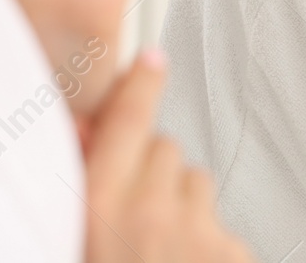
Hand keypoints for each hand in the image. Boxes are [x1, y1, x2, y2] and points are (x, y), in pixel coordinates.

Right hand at [86, 52, 252, 262]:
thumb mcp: (74, 236)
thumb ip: (80, 182)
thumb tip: (83, 133)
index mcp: (101, 206)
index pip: (128, 119)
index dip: (140, 84)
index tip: (150, 61)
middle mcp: (152, 211)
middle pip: (164, 147)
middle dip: (149, 167)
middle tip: (132, 214)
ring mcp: (197, 230)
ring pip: (195, 181)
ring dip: (180, 202)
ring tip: (158, 247)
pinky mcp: (231, 250)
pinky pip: (219, 221)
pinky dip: (204, 239)